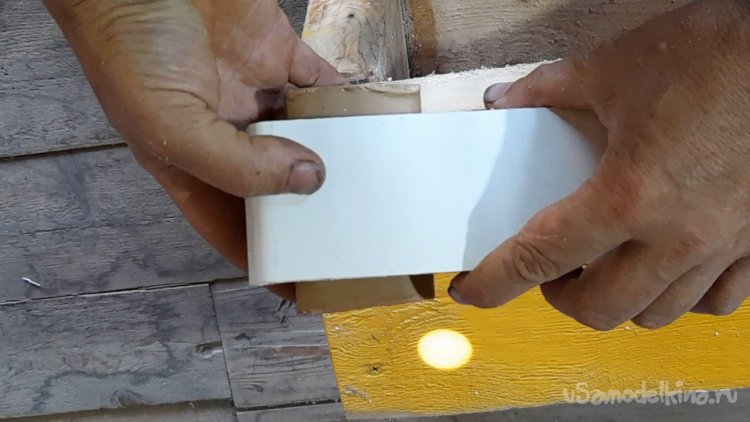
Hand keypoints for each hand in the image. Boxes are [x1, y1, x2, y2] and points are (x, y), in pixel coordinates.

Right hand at [46, 0, 344, 299]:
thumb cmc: (129, 49)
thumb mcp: (171, 127)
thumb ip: (239, 164)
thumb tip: (310, 180)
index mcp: (188, 161)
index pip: (228, 222)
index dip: (258, 254)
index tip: (294, 283)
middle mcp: (224, 132)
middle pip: (275, 182)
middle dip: (306, 208)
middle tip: (346, 235)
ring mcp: (253, 92)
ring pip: (306, 136)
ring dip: (336, 157)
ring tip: (370, 189)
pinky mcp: (278, 53)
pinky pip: (323, 83)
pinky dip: (347, 100)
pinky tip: (372, 123)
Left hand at [450, 0, 749, 328]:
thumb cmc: (719, 55)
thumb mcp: (617, 66)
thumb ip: (549, 89)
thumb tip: (504, 101)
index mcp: (629, 196)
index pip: (541, 257)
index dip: (496, 281)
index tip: (471, 291)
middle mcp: (677, 236)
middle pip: (600, 308)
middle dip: (558, 299)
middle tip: (546, 273)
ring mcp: (725, 247)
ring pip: (657, 313)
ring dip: (616, 301)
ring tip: (602, 270)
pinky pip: (717, 301)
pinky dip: (680, 297)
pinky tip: (667, 271)